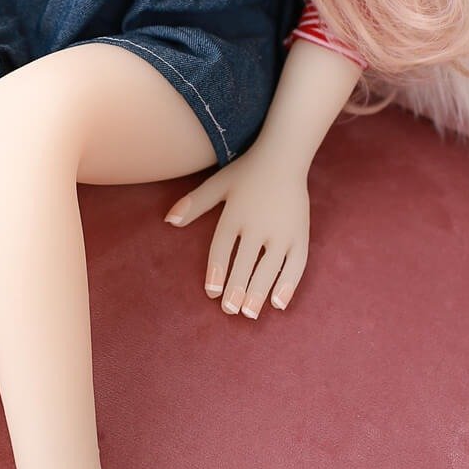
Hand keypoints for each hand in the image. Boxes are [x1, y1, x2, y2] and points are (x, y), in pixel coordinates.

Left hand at [164, 144, 309, 319]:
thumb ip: (194, 204)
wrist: (285, 156)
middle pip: (245, 263)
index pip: (222, 249)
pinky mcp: (300, 234)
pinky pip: (296, 264)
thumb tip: (168, 221)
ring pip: (269, 268)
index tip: (211, 292)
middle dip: (237, 290)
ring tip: (249, 313)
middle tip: (229, 310)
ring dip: (259, 293)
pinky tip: (278, 303)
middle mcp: (259, 224)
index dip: (216, 272)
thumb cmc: (247, 172)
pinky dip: (288, 285)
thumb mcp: (217, 184)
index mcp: (235, 214)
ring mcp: (282, 231)